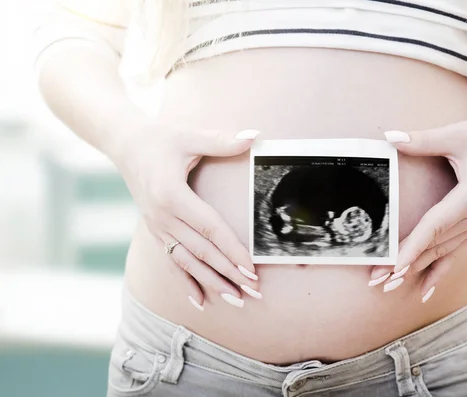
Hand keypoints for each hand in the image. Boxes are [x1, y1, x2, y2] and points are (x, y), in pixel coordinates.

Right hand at [115, 118, 261, 309]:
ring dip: (212, 283)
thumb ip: (221, 140)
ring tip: (235, 299)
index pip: (210, 228)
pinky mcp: (155, 231)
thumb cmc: (159, 138)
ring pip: (187, 262)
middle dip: (229, 273)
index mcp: (172, 195)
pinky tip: (199, 302)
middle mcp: (162, 217)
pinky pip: (171, 262)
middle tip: (253, 291)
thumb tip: (254, 136)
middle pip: (201, 251)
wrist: (124, 144)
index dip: (232, 249)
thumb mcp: (189, 135)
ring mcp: (156, 227)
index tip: (251, 268)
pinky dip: (185, 283)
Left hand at [369, 117, 466, 301]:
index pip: (436, 226)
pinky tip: (424, 292)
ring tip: (388, 285)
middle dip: (405, 265)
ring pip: (442, 253)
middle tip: (377, 280)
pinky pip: (454, 253)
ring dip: (415, 270)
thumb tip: (389, 137)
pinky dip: (438, 272)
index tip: (395, 265)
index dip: (414, 246)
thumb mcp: (456, 134)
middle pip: (434, 246)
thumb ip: (422, 140)